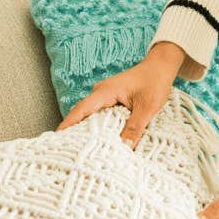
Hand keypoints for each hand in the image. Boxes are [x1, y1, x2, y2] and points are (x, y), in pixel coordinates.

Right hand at [55, 47, 183, 148]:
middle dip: (74, 132)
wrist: (161, 66)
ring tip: (81, 150)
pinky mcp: (110, 100)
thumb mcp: (147, 107)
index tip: (57, 139)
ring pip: (90, 116)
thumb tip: (124, 148)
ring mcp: (104, 96)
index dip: (68, 125)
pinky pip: (99, 115)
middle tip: (68, 152)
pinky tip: (99, 140)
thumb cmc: (154, 81)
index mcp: (104, 91)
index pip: (81, 110)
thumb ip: (135, 128)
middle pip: (81, 115)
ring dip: (87, 130)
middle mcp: (100, 92)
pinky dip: (98, 127)